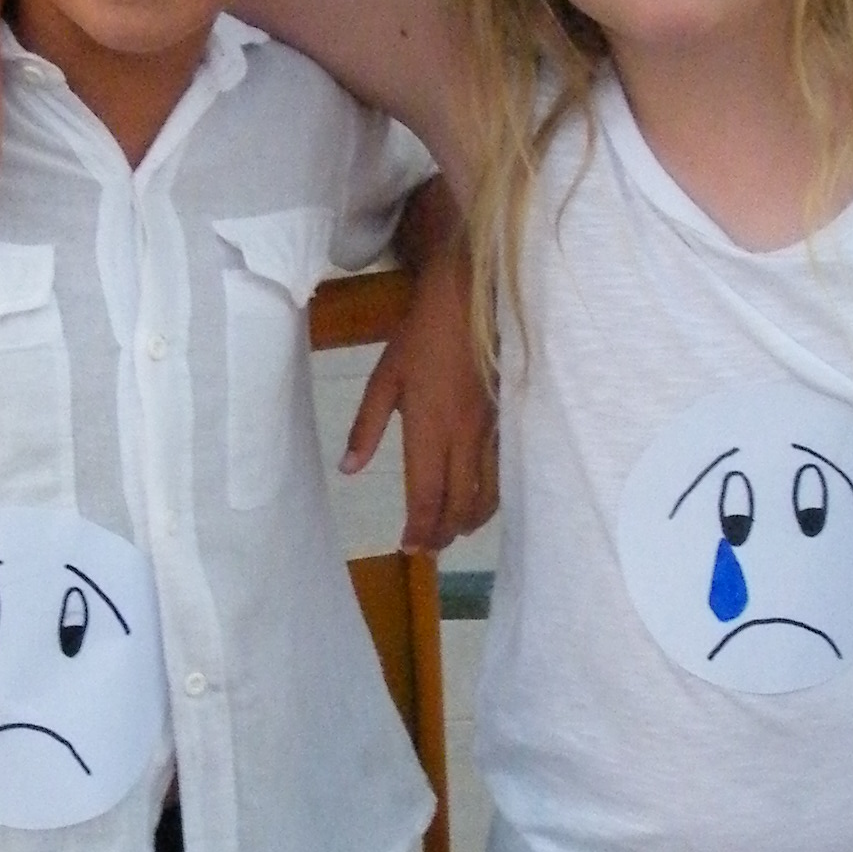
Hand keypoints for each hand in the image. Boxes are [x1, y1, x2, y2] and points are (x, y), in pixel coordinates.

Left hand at [339, 227, 497, 551]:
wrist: (468, 303)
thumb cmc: (419, 339)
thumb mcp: (383, 380)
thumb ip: (366, 428)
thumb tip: (349, 469)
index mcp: (429, 429)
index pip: (426, 494)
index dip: (419, 528)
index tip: (409, 548)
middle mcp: (462, 438)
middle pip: (459, 503)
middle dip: (444, 532)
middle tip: (429, 548)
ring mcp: (488, 432)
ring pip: (486, 494)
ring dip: (469, 521)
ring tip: (452, 532)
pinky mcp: (503, 423)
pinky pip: (499, 473)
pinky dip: (488, 497)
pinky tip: (477, 501)